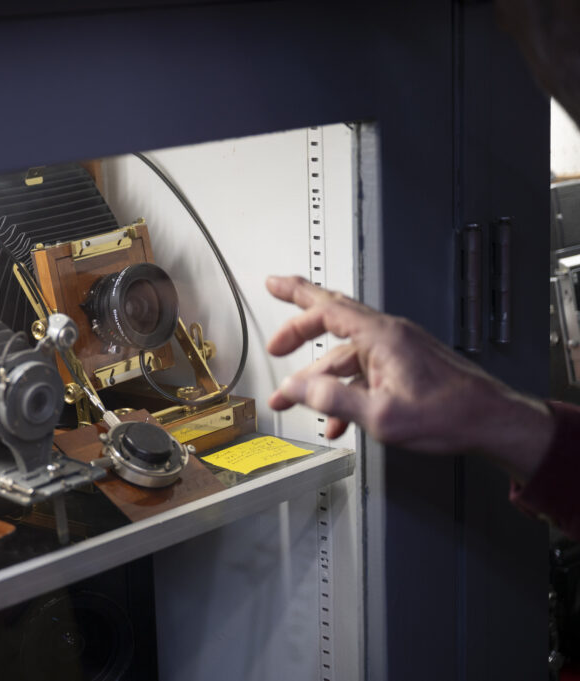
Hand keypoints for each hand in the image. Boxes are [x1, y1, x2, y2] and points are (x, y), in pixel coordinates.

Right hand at [265, 275, 552, 480]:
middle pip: (334, 320)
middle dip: (299, 330)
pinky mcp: (406, 364)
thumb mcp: (380, 415)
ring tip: (298, 401)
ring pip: (346, 355)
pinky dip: (345, 390)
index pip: (328, 306)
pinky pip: (364, 370)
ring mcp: (398, 349)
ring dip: (320, 379)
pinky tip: (338, 419)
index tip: (273, 288)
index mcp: (382, 336)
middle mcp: (389, 335)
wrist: (491, 421)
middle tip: (277, 342)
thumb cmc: (449, 414)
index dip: (295, 297)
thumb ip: (333, 400)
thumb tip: (297, 388)